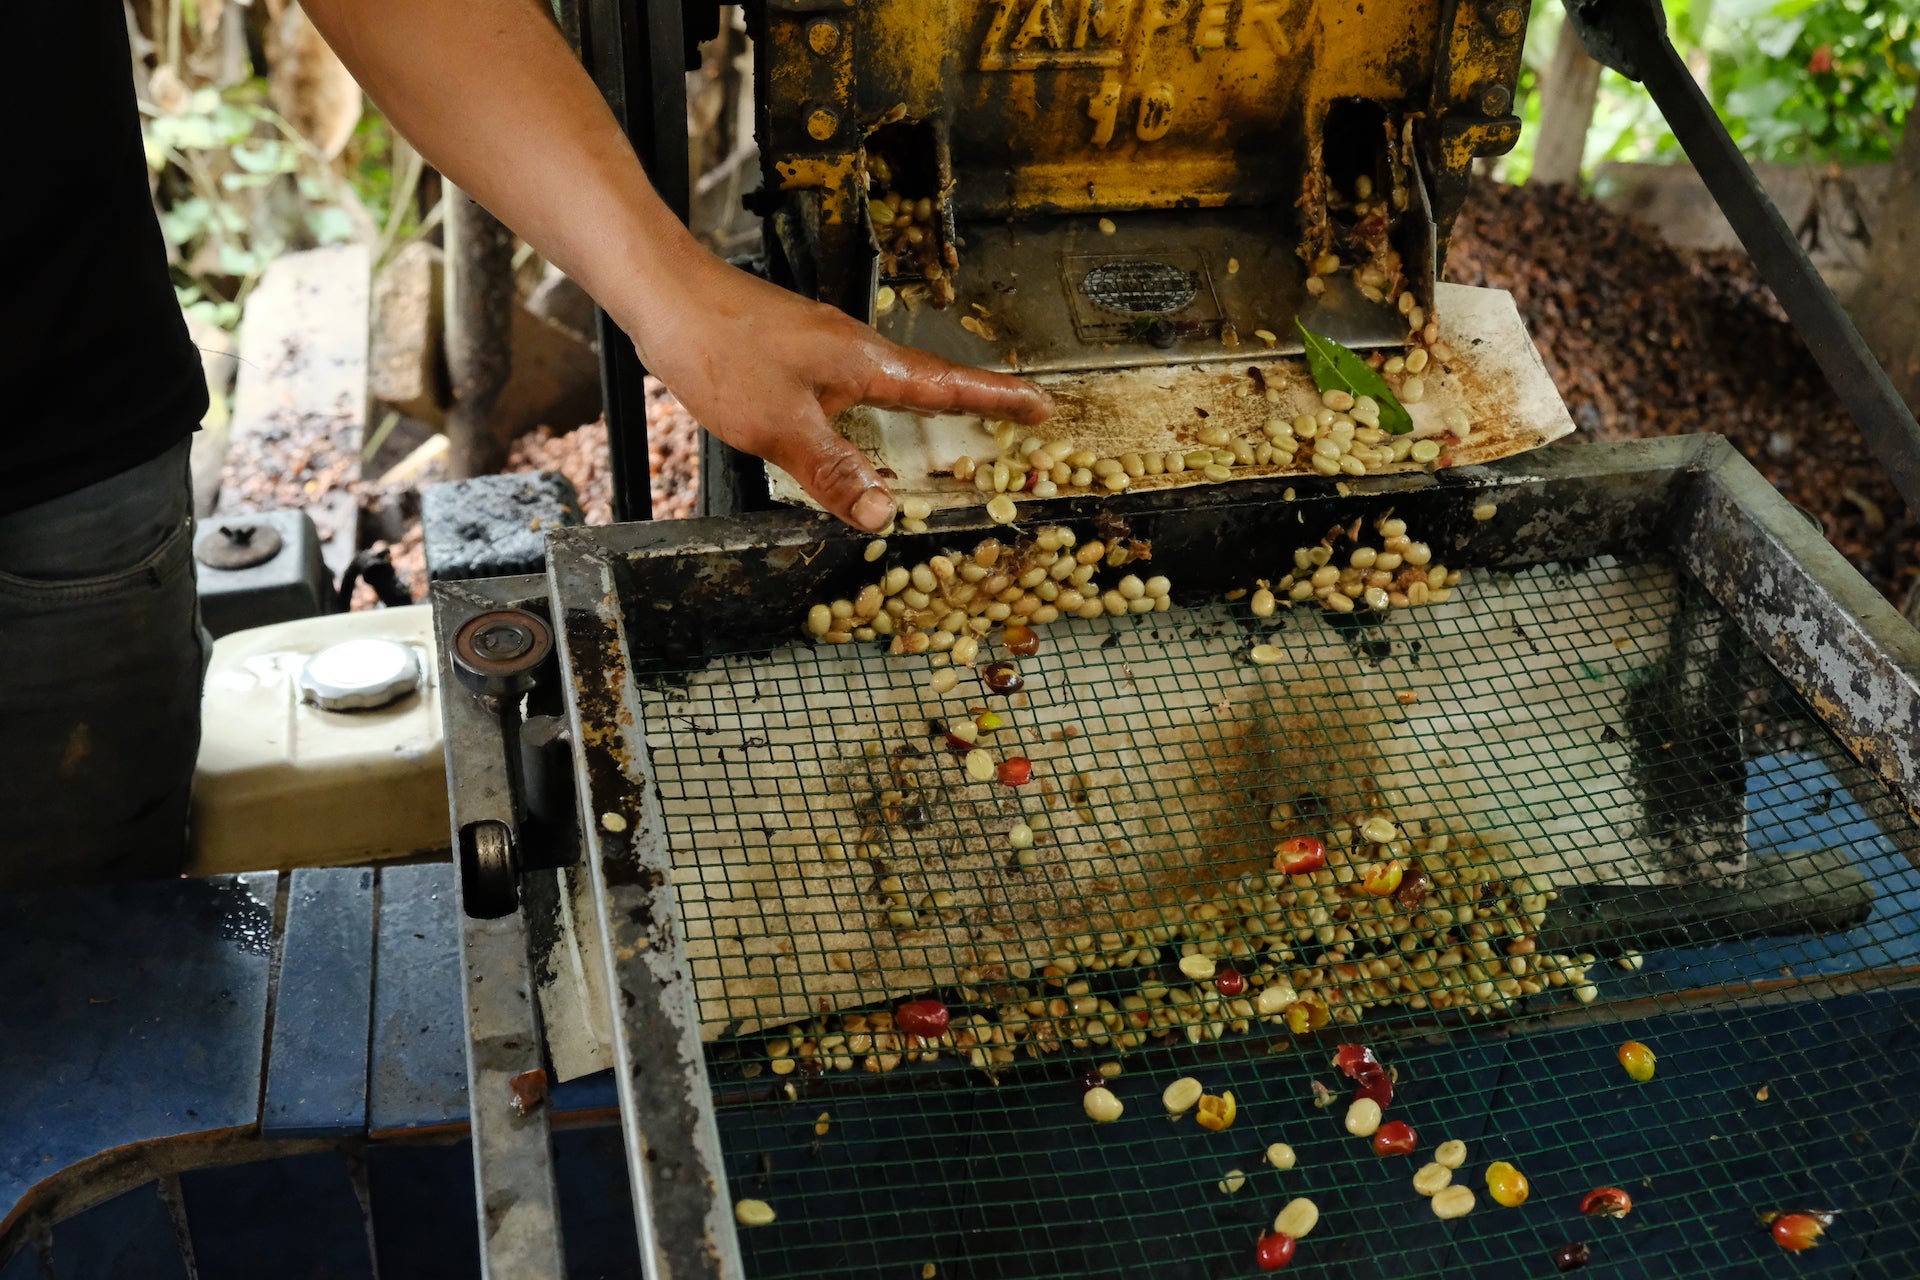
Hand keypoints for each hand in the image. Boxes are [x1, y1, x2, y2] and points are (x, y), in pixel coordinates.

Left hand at [627, 254, 1053, 530]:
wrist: (663, 297)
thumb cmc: (720, 352)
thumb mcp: (780, 429)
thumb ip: (834, 474)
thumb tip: (883, 516)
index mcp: (866, 364)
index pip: (950, 383)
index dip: (999, 398)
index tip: (1043, 405)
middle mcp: (855, 349)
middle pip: (931, 378)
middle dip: (977, 400)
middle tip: (1018, 416)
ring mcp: (826, 345)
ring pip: (892, 380)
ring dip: (928, 403)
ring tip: (956, 427)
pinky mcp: (797, 349)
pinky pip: (857, 383)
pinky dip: (880, 406)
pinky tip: (862, 424)